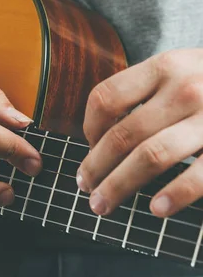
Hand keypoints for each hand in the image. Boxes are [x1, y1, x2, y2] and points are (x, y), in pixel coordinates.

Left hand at [77, 49, 202, 217]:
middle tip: (84, 186)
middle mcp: (185, 88)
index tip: (87, 146)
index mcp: (165, 66)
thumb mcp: (182, 67)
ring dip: (119, 185)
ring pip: (150, 157)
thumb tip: (99, 130)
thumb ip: (146, 88)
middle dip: (95, 167)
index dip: (87, 127)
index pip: (106, 97)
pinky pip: (198, 175)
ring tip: (103, 204)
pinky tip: (155, 209)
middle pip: (122, 134)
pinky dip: (174, 195)